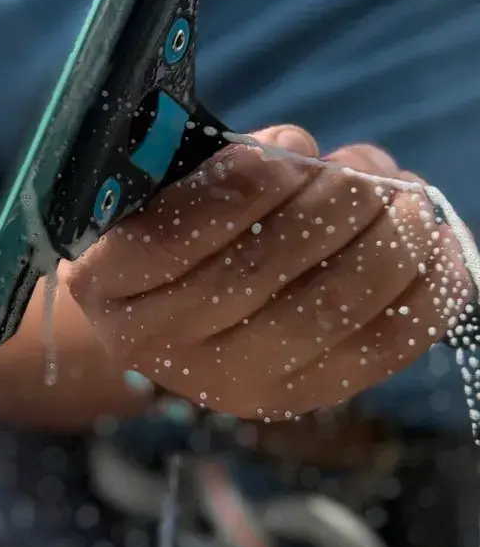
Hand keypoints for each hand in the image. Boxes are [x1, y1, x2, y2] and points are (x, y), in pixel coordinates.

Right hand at [65, 124, 469, 420]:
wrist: (172, 320)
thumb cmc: (171, 228)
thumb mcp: (161, 189)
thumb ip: (213, 167)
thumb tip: (297, 152)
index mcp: (109, 283)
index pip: (170, 239)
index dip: (238, 188)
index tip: (285, 147)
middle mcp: (160, 345)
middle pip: (259, 270)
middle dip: (331, 204)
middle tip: (362, 167)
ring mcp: (232, 385)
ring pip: (327, 306)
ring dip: (385, 238)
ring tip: (403, 198)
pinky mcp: (299, 398)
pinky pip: (379, 348)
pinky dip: (424, 292)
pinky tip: (437, 247)